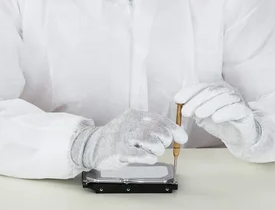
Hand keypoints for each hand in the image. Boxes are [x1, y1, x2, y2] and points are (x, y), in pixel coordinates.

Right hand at [71, 109, 187, 170]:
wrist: (92, 145)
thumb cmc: (117, 137)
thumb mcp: (133, 126)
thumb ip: (151, 128)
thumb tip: (175, 135)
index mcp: (135, 115)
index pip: (159, 119)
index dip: (174, 129)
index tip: (182, 138)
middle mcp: (129, 123)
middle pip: (157, 130)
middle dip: (165, 140)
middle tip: (161, 146)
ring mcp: (123, 136)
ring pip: (150, 141)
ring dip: (157, 149)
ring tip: (153, 152)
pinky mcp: (117, 150)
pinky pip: (138, 154)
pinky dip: (148, 157)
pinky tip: (149, 158)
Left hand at [175, 81, 260, 148]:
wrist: (240, 136)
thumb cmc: (221, 123)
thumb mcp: (203, 116)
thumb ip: (193, 109)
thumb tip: (180, 104)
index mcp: (217, 89)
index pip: (202, 86)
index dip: (189, 92)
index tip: (177, 99)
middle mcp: (228, 91)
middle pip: (211, 92)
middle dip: (196, 101)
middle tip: (186, 111)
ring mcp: (238, 100)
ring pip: (223, 98)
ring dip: (209, 106)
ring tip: (198, 114)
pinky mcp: (245, 112)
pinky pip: (236, 109)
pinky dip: (225, 112)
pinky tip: (216, 118)